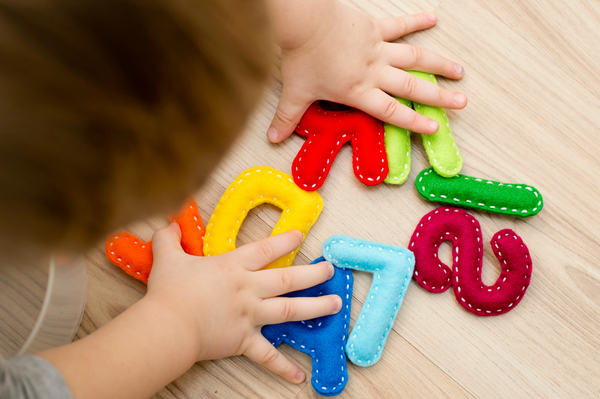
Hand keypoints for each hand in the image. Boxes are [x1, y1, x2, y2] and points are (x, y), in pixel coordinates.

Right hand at [145, 224, 340, 383]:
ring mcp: (250, 316)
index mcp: (233, 267)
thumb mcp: (168, 258)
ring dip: (315, 307)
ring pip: (289, 310)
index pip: (266, 250)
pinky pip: (267, 356)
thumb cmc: (169, 292)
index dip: (285, 241)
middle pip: (288, 279)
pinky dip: (283, 367)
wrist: (168, 327)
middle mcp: (248, 289)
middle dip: (313, 274)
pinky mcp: (244, 341)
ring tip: (336, 305)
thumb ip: (169, 238)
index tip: (301, 237)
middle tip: (331, 271)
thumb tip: (170, 221)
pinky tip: (300, 375)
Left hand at [267, 0, 466, 141]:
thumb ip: (286, 117)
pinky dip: (416, 20)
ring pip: (414, 57)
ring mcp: (377, 48)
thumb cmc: (301, 57)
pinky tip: (434, 17)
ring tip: (460, 71)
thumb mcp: (294, 92)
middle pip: (411, 86)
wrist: (305, 21)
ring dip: (438, 64)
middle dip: (438, 97)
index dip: (414, 121)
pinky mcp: (374, 27)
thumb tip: (272, 139)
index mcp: (358, 90)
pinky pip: (399, 24)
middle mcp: (373, 71)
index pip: (391, 111)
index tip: (434, 128)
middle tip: (461, 103)